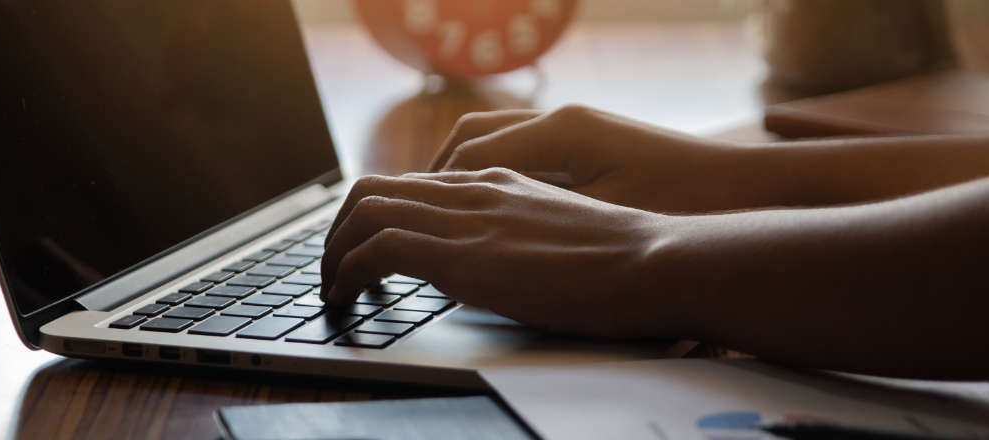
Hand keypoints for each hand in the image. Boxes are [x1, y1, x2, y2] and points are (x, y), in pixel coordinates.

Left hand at [317, 168, 684, 337]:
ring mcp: (468, 220)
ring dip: (333, 252)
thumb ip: (518, 239)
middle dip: (339, 231)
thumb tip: (491, 271)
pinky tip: (348, 298)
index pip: (413, 186)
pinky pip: (378, 249)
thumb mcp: (559, 237)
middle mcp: (475, 190)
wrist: (657, 262)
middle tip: (334, 271)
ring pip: (364, 210)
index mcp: (499, 183)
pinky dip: (347, 272)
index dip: (376, 217)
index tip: (364, 253)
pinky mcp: (464, 257)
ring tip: (332, 289)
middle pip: (374, 188)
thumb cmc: (626, 263)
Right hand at [433, 105, 777, 212]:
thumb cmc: (686, 208)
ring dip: (459, 176)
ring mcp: (576, 127)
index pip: (468, 159)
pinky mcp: (591, 142)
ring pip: (492, 140)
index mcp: (562, 134)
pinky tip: (488, 213)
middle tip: (400, 220)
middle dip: (431, 182)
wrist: (747, 190)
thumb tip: (477, 237)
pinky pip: (520, 151)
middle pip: (470, 140)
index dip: (428, 197)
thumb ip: (537, 223)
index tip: (400, 227)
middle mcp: (563, 120)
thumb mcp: (604, 225)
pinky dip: (491, 176)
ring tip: (433, 217)